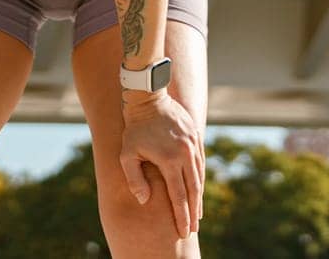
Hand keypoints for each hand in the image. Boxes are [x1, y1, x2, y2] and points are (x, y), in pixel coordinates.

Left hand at [119, 90, 204, 238]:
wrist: (148, 98)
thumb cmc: (134, 129)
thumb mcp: (127, 155)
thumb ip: (135, 179)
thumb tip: (145, 200)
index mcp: (169, 160)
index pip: (179, 195)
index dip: (182, 215)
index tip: (184, 230)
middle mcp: (185, 153)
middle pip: (193, 189)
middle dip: (193, 211)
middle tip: (193, 228)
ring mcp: (193, 144)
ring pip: (199, 176)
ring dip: (199, 196)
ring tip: (197, 213)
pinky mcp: (195, 136)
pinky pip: (200, 162)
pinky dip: (200, 177)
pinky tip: (198, 188)